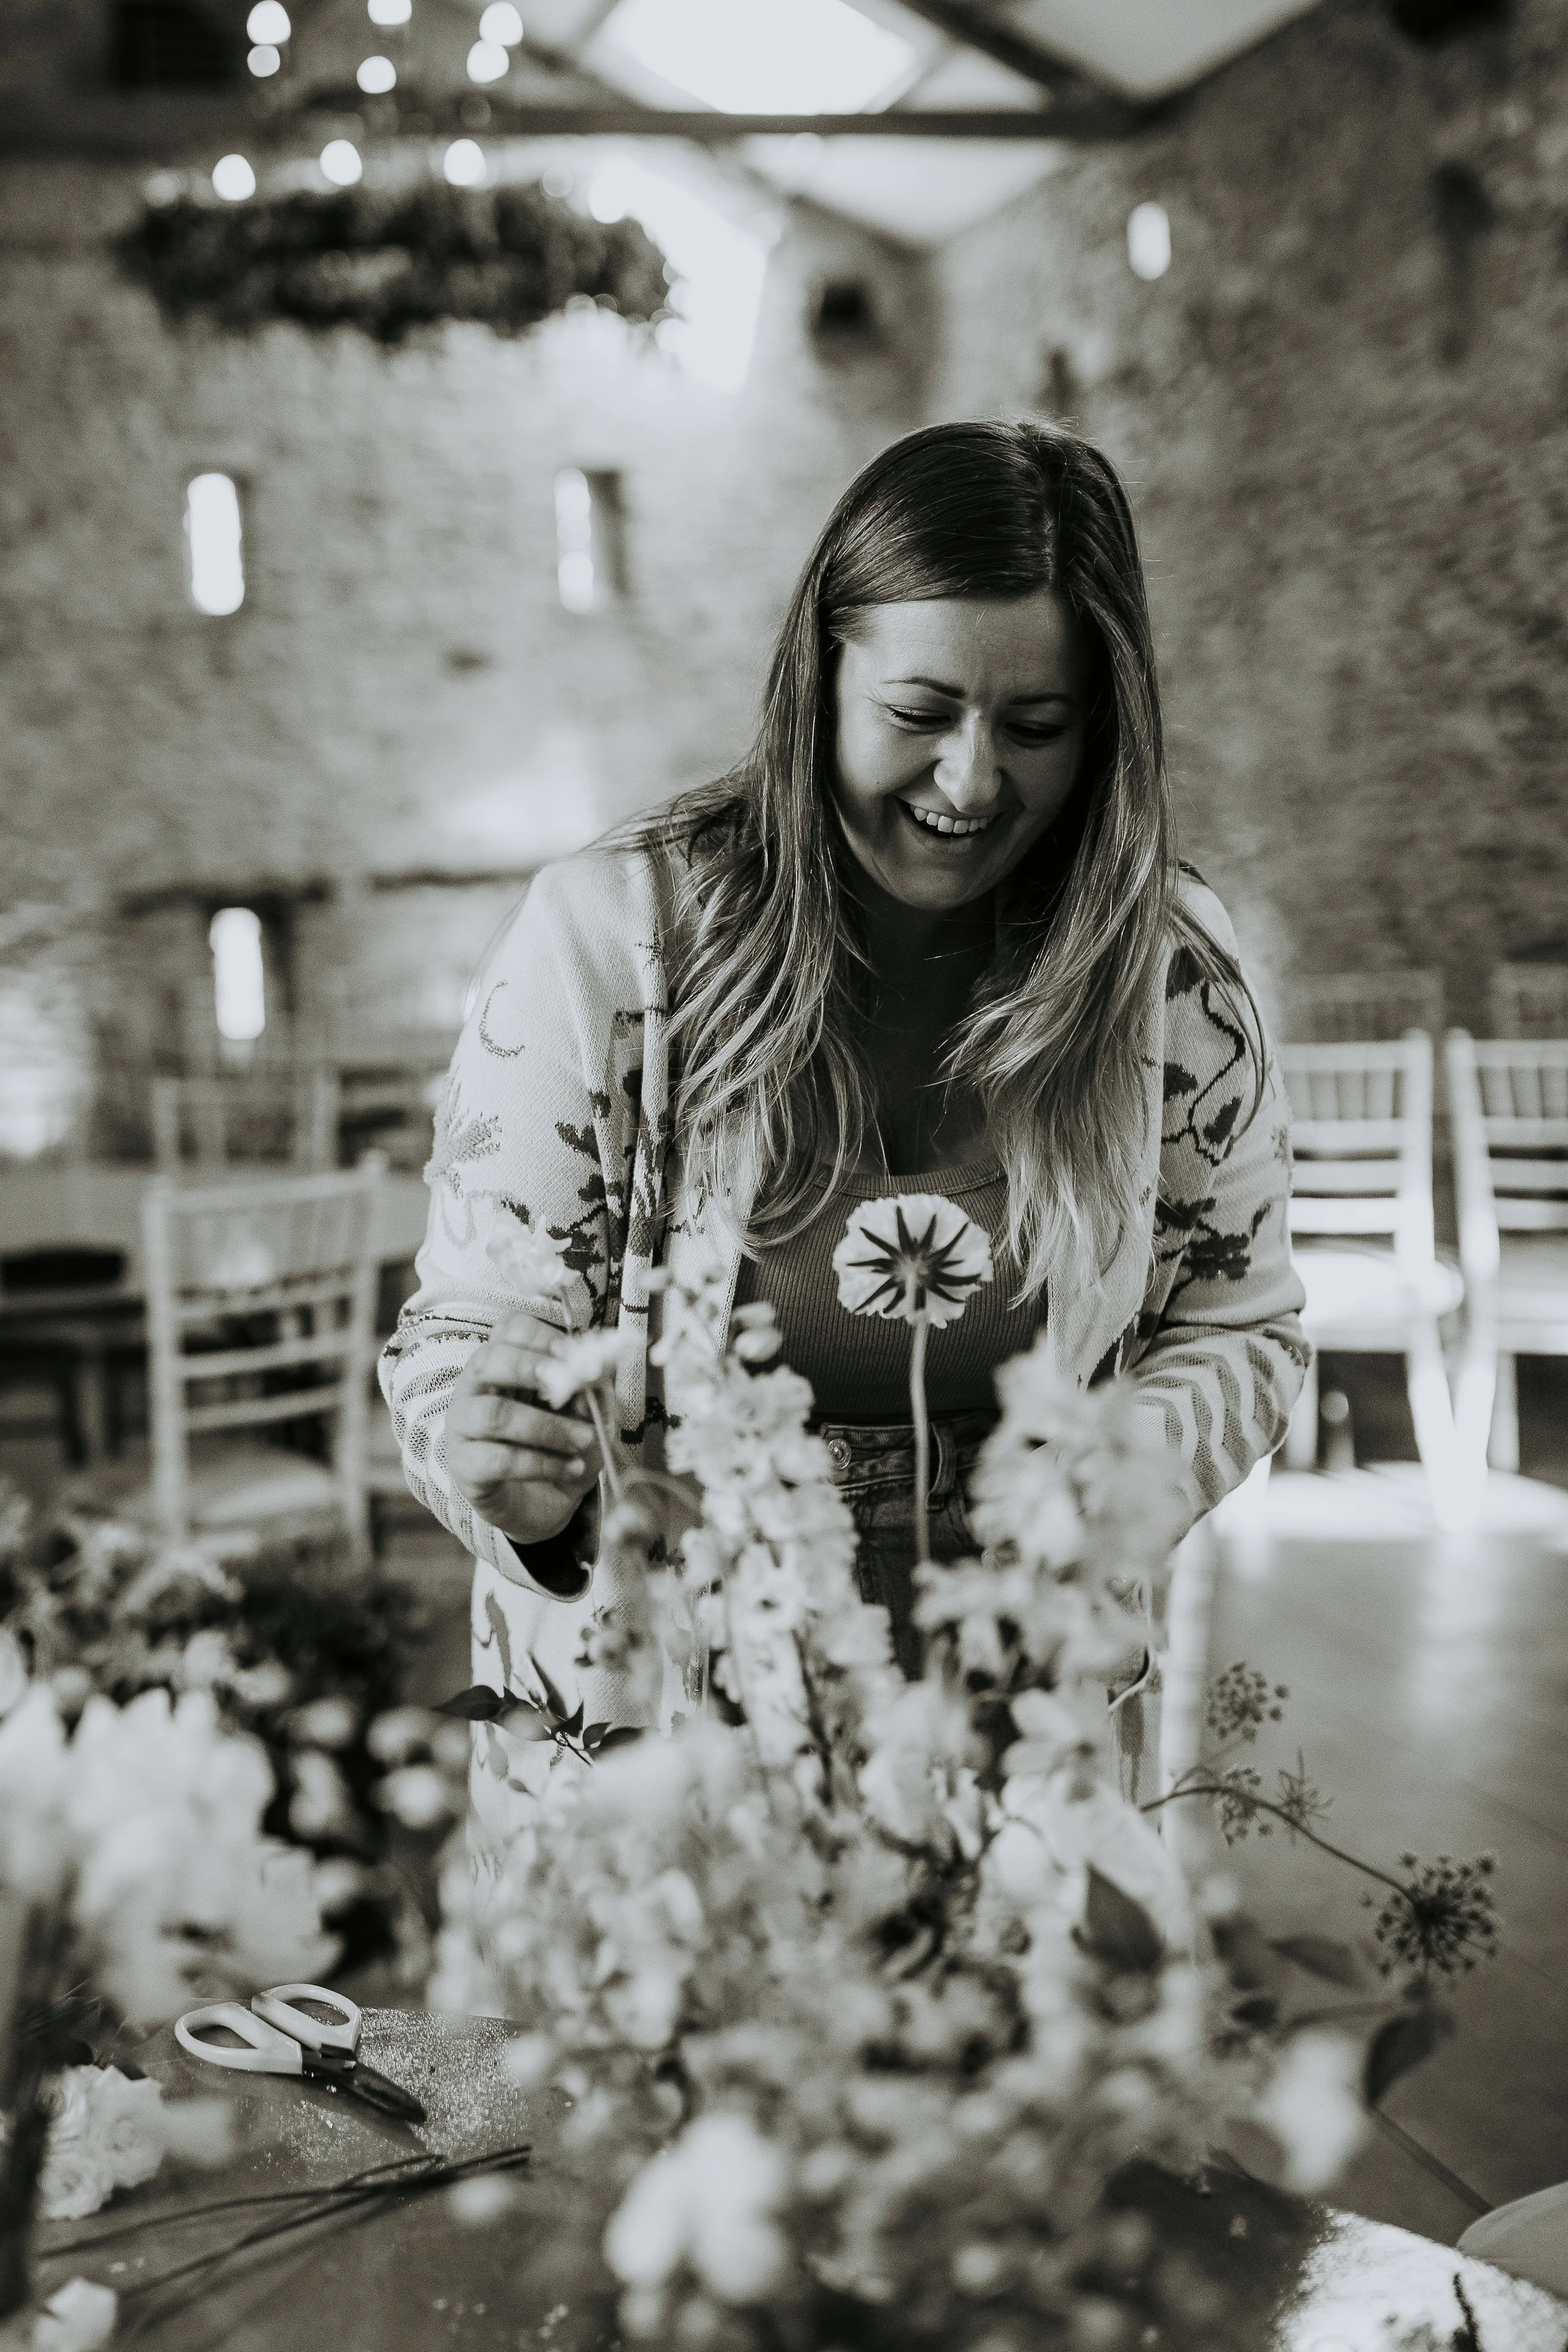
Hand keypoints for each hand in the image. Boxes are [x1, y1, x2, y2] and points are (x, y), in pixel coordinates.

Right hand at [446, 1309, 603, 1547]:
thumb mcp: (589, 1418)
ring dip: (547, 1426)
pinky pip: (499, 1460)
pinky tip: (570, 1468)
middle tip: (569, 1383)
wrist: (542, 1506)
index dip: (540, 1336)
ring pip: (494, 1414)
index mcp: (504, 1364)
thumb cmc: (560, 1448)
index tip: (573, 1354)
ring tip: (585, 1439)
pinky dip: (543, 1463)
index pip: (508, 1330)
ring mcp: (463, 1428)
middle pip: (489, 1361)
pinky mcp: (466, 1467)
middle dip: (533, 1368)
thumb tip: (597, 1379)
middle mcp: (475, 1389)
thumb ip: (594, 1396)